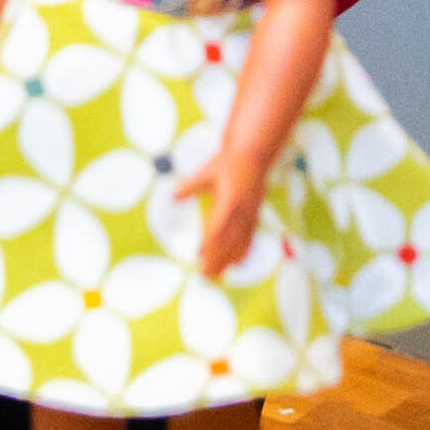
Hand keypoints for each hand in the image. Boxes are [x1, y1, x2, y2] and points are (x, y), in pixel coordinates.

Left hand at [178, 146, 268, 279]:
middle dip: (217, 258)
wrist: (255, 152)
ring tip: (217, 276)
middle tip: (204, 276)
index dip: (209, 242)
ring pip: (240, 242)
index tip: (199, 255)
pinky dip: (243, 251)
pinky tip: (238, 263)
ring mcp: (250, 213)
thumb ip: (191, 185)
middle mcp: (242, 209)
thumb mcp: (208, 170)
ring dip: (228, 260)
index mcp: (230, 198)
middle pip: (229, 239)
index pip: (218, 225)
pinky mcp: (255, 214)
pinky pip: (250, 237)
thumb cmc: (230, 160)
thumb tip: (173, 195)